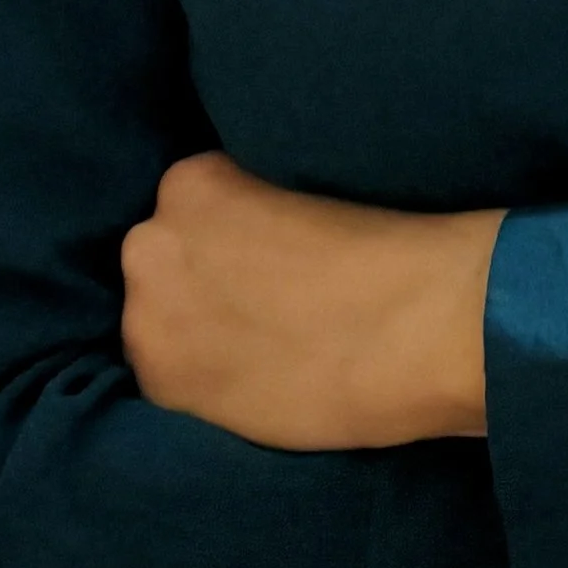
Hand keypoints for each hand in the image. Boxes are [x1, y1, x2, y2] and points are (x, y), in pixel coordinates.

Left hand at [120, 152, 502, 450]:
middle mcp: (151, 244)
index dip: (233, 228)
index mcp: (189, 181)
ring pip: (159, 320)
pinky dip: (202, 380)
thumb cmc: (387, 244)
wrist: (419, 328)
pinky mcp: (165, 387)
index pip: (193, 200)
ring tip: (259, 344)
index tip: (269, 249)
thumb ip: (260, 203)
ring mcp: (148, 320)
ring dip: (193, 328)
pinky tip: (254, 378)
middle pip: (163, 258)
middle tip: (263, 299)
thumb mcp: (307, 186)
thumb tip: (248, 233)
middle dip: (200, 275)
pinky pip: (170, 378)